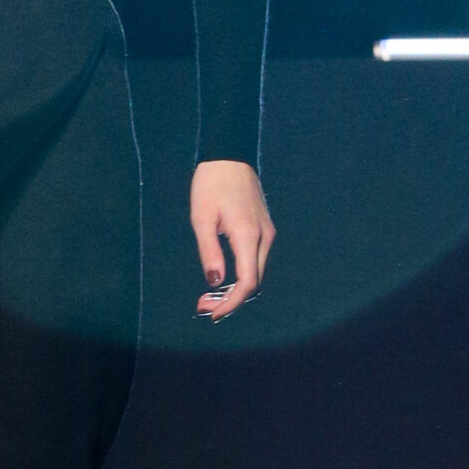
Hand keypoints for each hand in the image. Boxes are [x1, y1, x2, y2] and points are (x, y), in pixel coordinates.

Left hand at [190, 160, 274, 319]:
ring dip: (236, 288)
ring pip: (256, 272)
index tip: (212, 312)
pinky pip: (255, 260)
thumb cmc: (210, 184)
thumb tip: (215, 282)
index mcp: (248, 235)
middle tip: (203, 304)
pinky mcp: (264, 228)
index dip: (232, 303)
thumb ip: (209, 251)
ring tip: (209, 295)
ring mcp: (267, 233)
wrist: (229, 155)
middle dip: (231, 299)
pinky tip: (223, 277)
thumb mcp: (201, 218)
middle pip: (254, 282)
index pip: (248, 282)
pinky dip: (241, 274)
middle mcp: (264, 237)